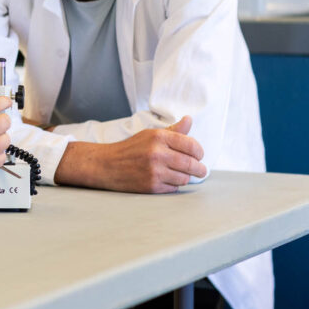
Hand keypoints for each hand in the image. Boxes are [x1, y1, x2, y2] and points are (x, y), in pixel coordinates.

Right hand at [54, 115, 206, 192]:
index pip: (192, 146)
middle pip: (191, 164)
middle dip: (200, 169)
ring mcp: (155, 171)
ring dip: (185, 177)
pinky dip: (173, 185)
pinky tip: (166, 180)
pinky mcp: (152, 186)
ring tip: (179, 174)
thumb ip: (173, 130)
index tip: (199, 156)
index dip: (199, 152)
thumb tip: (189, 120)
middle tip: (201, 171)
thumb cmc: (130, 149)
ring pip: (184, 178)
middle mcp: (158, 153)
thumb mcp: (150, 134)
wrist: (106, 164)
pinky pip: (174, 188)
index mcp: (159, 137)